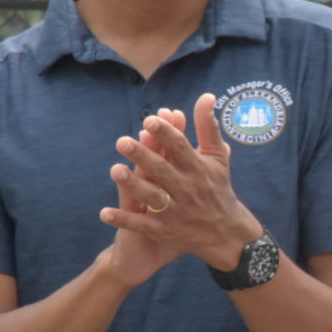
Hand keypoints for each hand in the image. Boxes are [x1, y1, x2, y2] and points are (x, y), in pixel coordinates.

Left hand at [99, 96, 262, 271]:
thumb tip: (206, 96)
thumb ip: (208, 127)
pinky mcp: (165, 230)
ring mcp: (176, 211)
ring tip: (115, 171)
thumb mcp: (217, 158)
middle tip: (123, 141)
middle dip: (143, 157)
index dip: (167, 134)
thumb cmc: (218, 188)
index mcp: (199, 169)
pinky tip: (104, 214)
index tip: (151, 119)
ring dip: (133, 185)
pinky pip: (142, 225)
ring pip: (152, 197)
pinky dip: (123, 220)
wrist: (228, 235)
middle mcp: (188, 189)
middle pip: (163, 170)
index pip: (181, 148)